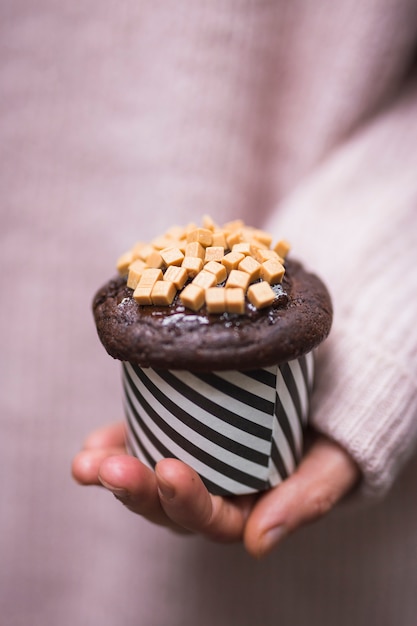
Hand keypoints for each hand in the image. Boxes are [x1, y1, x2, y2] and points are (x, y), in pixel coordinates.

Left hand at [72, 422, 359, 556]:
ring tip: (86, 464)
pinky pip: (139, 445)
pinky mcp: (175, 434)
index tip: (170, 470)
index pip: (213, 518)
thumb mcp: (333, 464)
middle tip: (110, 469)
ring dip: (112, 472)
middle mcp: (213, 493)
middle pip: (168, 504)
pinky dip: (113, 445)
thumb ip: (307, 500)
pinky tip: (92, 446)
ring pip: (145, 480)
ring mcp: (190, 464)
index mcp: (249, 511)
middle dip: (137, 490)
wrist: (325, 397)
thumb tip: (258, 543)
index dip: (187, 500)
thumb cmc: (332, 435)